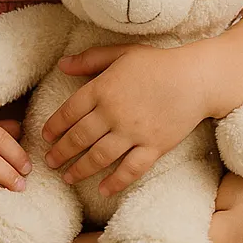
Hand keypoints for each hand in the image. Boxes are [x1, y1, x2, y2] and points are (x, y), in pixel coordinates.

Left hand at [40, 43, 208, 197]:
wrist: (196, 78)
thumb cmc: (158, 63)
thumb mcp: (122, 53)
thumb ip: (90, 59)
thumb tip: (62, 64)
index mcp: (104, 88)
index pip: (69, 112)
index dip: (54, 126)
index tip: (46, 137)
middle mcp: (114, 112)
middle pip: (79, 137)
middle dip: (61, 152)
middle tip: (50, 162)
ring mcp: (134, 132)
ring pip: (99, 156)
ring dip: (80, 169)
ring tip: (68, 177)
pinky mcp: (154, 146)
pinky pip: (131, 169)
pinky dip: (115, 182)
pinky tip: (103, 189)